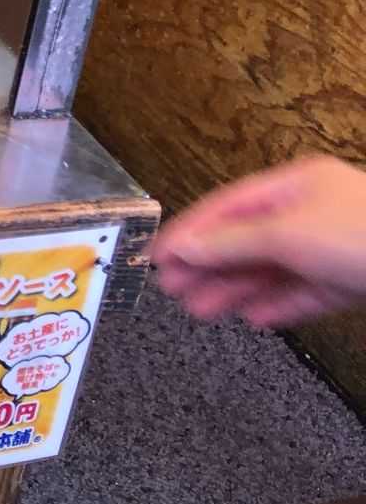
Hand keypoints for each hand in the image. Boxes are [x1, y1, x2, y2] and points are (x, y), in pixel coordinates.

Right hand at [152, 155, 365, 327]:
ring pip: (274, 269)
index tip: (159, 255)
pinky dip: (278, 305)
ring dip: (236, 289)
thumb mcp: (286, 234)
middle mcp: (313, 213)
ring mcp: (335, 248)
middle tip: (173, 290)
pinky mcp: (354, 281)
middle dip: (209, 265)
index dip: (191, 231)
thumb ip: (231, 243)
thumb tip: (183, 246)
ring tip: (201, 311)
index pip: (228, 206)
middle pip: (248, 239)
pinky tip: (254, 318)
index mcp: (296, 185)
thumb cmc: (365, 235)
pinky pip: (306, 293)